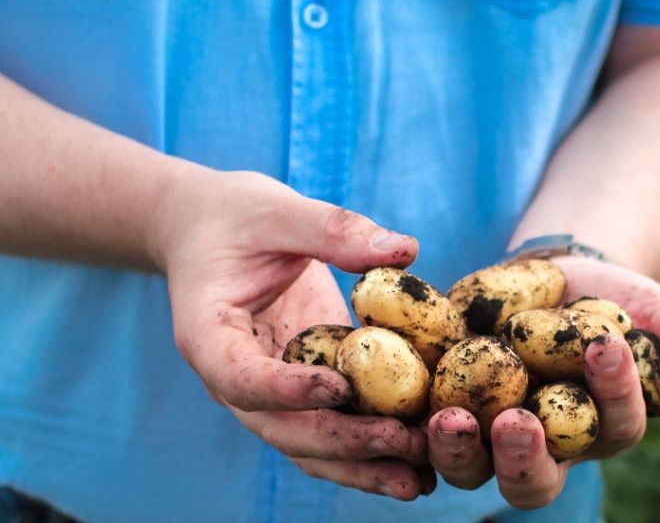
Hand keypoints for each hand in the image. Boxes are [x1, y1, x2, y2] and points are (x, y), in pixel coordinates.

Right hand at [156, 169, 431, 499]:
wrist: (212, 231)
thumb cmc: (236, 217)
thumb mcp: (277, 210)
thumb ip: (333, 230)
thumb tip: (405, 251)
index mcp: (208, 334)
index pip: (241, 377)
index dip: (287, 390)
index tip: (340, 386)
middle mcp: (234, 375)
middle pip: (281, 428)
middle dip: (342, 443)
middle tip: (402, 443)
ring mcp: (268, 387)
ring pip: (307, 444)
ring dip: (361, 465)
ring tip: (418, 480)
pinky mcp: (301, 384)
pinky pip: (330, 424)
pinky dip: (368, 446)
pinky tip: (417, 458)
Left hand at [426, 256, 659, 507]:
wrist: (550, 284)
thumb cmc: (609, 301)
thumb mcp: (649, 306)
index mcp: (600, 429)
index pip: (613, 424)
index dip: (613, 390)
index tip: (604, 344)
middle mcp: (542, 446)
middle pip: (533, 476)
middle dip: (525, 456)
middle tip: (517, 423)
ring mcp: (485, 432)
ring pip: (470, 464)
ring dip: (457, 450)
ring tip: (447, 419)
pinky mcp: (441, 406)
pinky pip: (419, 427)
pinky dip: (408, 422)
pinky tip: (395, 403)